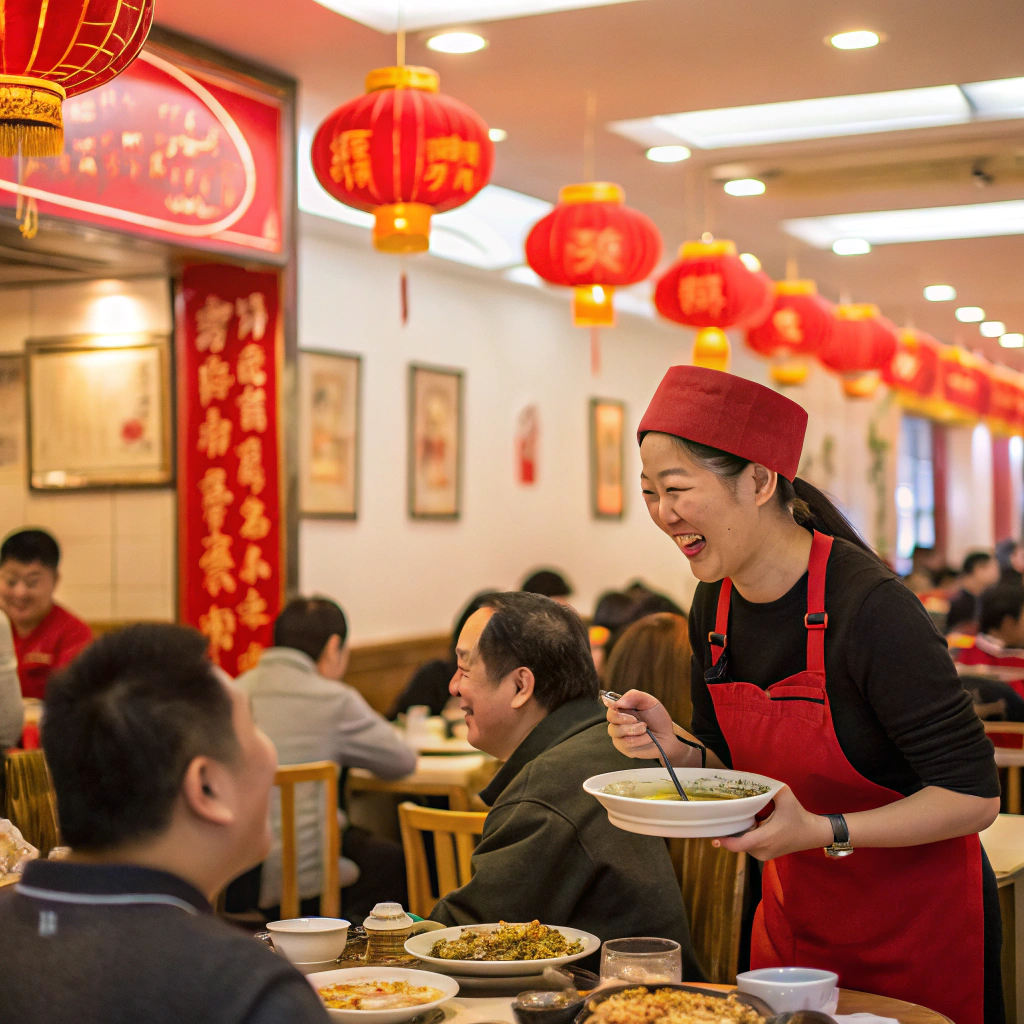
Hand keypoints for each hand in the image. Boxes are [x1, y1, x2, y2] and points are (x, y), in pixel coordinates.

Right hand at [605, 690, 693, 765]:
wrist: (667, 735)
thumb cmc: (657, 718)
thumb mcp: (649, 702)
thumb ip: (634, 696)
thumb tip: (618, 703)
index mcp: (621, 710)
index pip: (609, 708)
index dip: (615, 709)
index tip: (628, 711)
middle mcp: (617, 723)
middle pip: (611, 721)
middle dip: (627, 721)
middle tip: (642, 722)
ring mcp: (619, 737)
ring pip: (618, 733)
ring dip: (635, 731)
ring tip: (646, 730)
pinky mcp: (625, 749)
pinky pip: (626, 745)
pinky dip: (640, 740)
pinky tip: (647, 738)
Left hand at [714, 786, 832, 860]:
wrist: (813, 833)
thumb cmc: (798, 815)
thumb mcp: (784, 796)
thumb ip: (768, 786)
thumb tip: (750, 778)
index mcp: (765, 838)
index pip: (739, 845)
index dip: (725, 841)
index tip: (714, 834)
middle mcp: (762, 850)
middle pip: (737, 844)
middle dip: (729, 833)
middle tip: (721, 819)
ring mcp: (764, 856)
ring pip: (743, 846)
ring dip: (738, 835)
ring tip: (736, 820)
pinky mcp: (765, 856)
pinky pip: (749, 847)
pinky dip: (745, 838)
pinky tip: (746, 826)